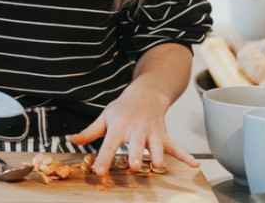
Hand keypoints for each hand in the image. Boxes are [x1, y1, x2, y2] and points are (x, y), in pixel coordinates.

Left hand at [68, 81, 197, 174]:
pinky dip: (185, 156)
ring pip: (157, 146)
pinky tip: (193, 165)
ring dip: (158, 156)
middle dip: (136, 156)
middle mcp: (136, 131)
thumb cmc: (123, 109)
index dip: (103, 159)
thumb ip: (89, 132)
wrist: (146, 93)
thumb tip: (71, 140)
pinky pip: (176, 147)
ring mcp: (152, 133)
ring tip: (158, 166)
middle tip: (134, 167)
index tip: (99, 172)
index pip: (109, 145)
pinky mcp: (164, 136)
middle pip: (136, 145)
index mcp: (119, 127)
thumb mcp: (104, 118)